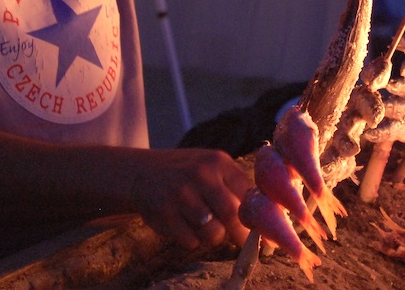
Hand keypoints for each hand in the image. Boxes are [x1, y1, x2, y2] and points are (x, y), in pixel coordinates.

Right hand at [127, 148, 252, 250]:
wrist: (143, 171)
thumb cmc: (188, 173)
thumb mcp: (212, 166)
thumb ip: (235, 186)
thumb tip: (261, 217)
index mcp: (218, 162)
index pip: (247, 194)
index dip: (256, 216)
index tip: (261, 229)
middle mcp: (199, 174)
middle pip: (231, 214)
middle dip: (240, 234)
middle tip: (241, 241)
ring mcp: (180, 194)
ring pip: (213, 232)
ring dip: (215, 237)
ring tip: (209, 228)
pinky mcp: (163, 214)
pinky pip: (191, 241)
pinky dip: (194, 241)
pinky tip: (188, 228)